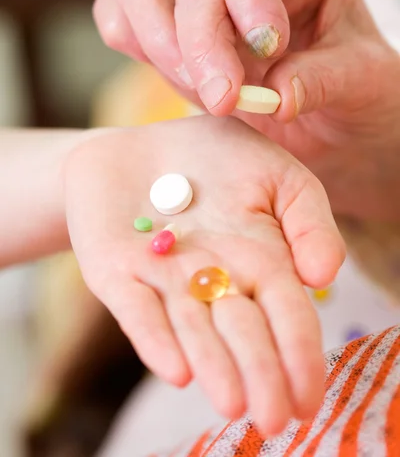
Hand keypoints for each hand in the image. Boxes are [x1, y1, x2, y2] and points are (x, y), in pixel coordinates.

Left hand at [64, 116, 344, 436]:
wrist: (143, 144)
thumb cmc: (218, 158)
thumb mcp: (280, 177)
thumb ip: (309, 223)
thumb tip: (323, 278)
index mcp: (258, 261)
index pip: (286, 314)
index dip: (300, 353)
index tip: (309, 397)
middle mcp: (211, 280)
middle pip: (241, 331)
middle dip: (260, 372)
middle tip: (275, 417)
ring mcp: (163, 279)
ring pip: (190, 327)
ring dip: (212, 363)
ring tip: (232, 401)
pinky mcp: (116, 272)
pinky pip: (135, 307)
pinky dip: (153, 335)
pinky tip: (175, 367)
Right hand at [93, 0, 399, 219]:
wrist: (341, 131)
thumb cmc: (362, 94)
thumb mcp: (365, 81)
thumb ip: (323, 80)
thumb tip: (274, 95)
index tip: (267, 49)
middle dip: (200, 44)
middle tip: (223, 99)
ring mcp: (205, 16)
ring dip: (159, 45)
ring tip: (204, 97)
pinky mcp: (178, 51)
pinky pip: (126, 23)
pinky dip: (126, 38)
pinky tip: (158, 69)